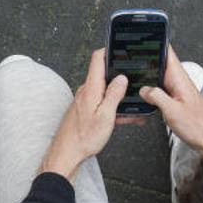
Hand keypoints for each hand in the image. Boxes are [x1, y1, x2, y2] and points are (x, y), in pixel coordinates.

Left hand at [41, 48, 127, 179]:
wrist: (67, 154)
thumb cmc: (83, 138)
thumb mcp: (105, 116)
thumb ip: (114, 94)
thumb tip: (121, 78)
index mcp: (90, 88)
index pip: (97, 59)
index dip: (109, 50)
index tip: (121, 48)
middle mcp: (85, 91)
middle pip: (103, 74)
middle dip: (120, 75)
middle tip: (135, 77)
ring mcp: (85, 100)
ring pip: (105, 91)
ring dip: (119, 96)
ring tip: (135, 104)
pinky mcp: (85, 110)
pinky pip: (102, 104)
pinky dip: (114, 108)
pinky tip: (125, 117)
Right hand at [139, 46, 202, 153]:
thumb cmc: (197, 126)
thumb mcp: (172, 111)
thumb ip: (156, 97)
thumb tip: (143, 89)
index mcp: (180, 79)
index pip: (168, 52)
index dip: (156, 41)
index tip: (143, 36)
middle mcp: (179, 81)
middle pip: (160, 61)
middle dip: (146, 56)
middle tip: (129, 54)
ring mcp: (176, 89)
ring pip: (158, 74)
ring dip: (146, 72)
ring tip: (131, 71)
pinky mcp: (174, 98)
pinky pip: (159, 87)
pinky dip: (149, 86)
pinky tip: (140, 90)